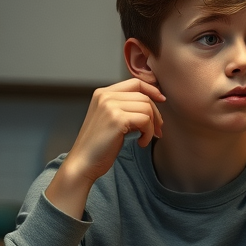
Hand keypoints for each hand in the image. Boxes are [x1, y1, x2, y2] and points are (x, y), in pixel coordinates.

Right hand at [45, 78, 164, 218]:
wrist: (83, 162)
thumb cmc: (99, 145)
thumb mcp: (110, 118)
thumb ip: (125, 107)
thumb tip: (153, 101)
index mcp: (102, 93)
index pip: (135, 83)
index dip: (152, 90)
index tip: (162, 100)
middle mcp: (105, 96)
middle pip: (144, 96)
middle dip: (156, 114)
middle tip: (157, 131)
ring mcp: (110, 106)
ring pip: (147, 108)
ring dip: (151, 126)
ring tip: (144, 139)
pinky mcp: (117, 119)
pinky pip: (145, 120)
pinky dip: (148, 134)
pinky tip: (140, 143)